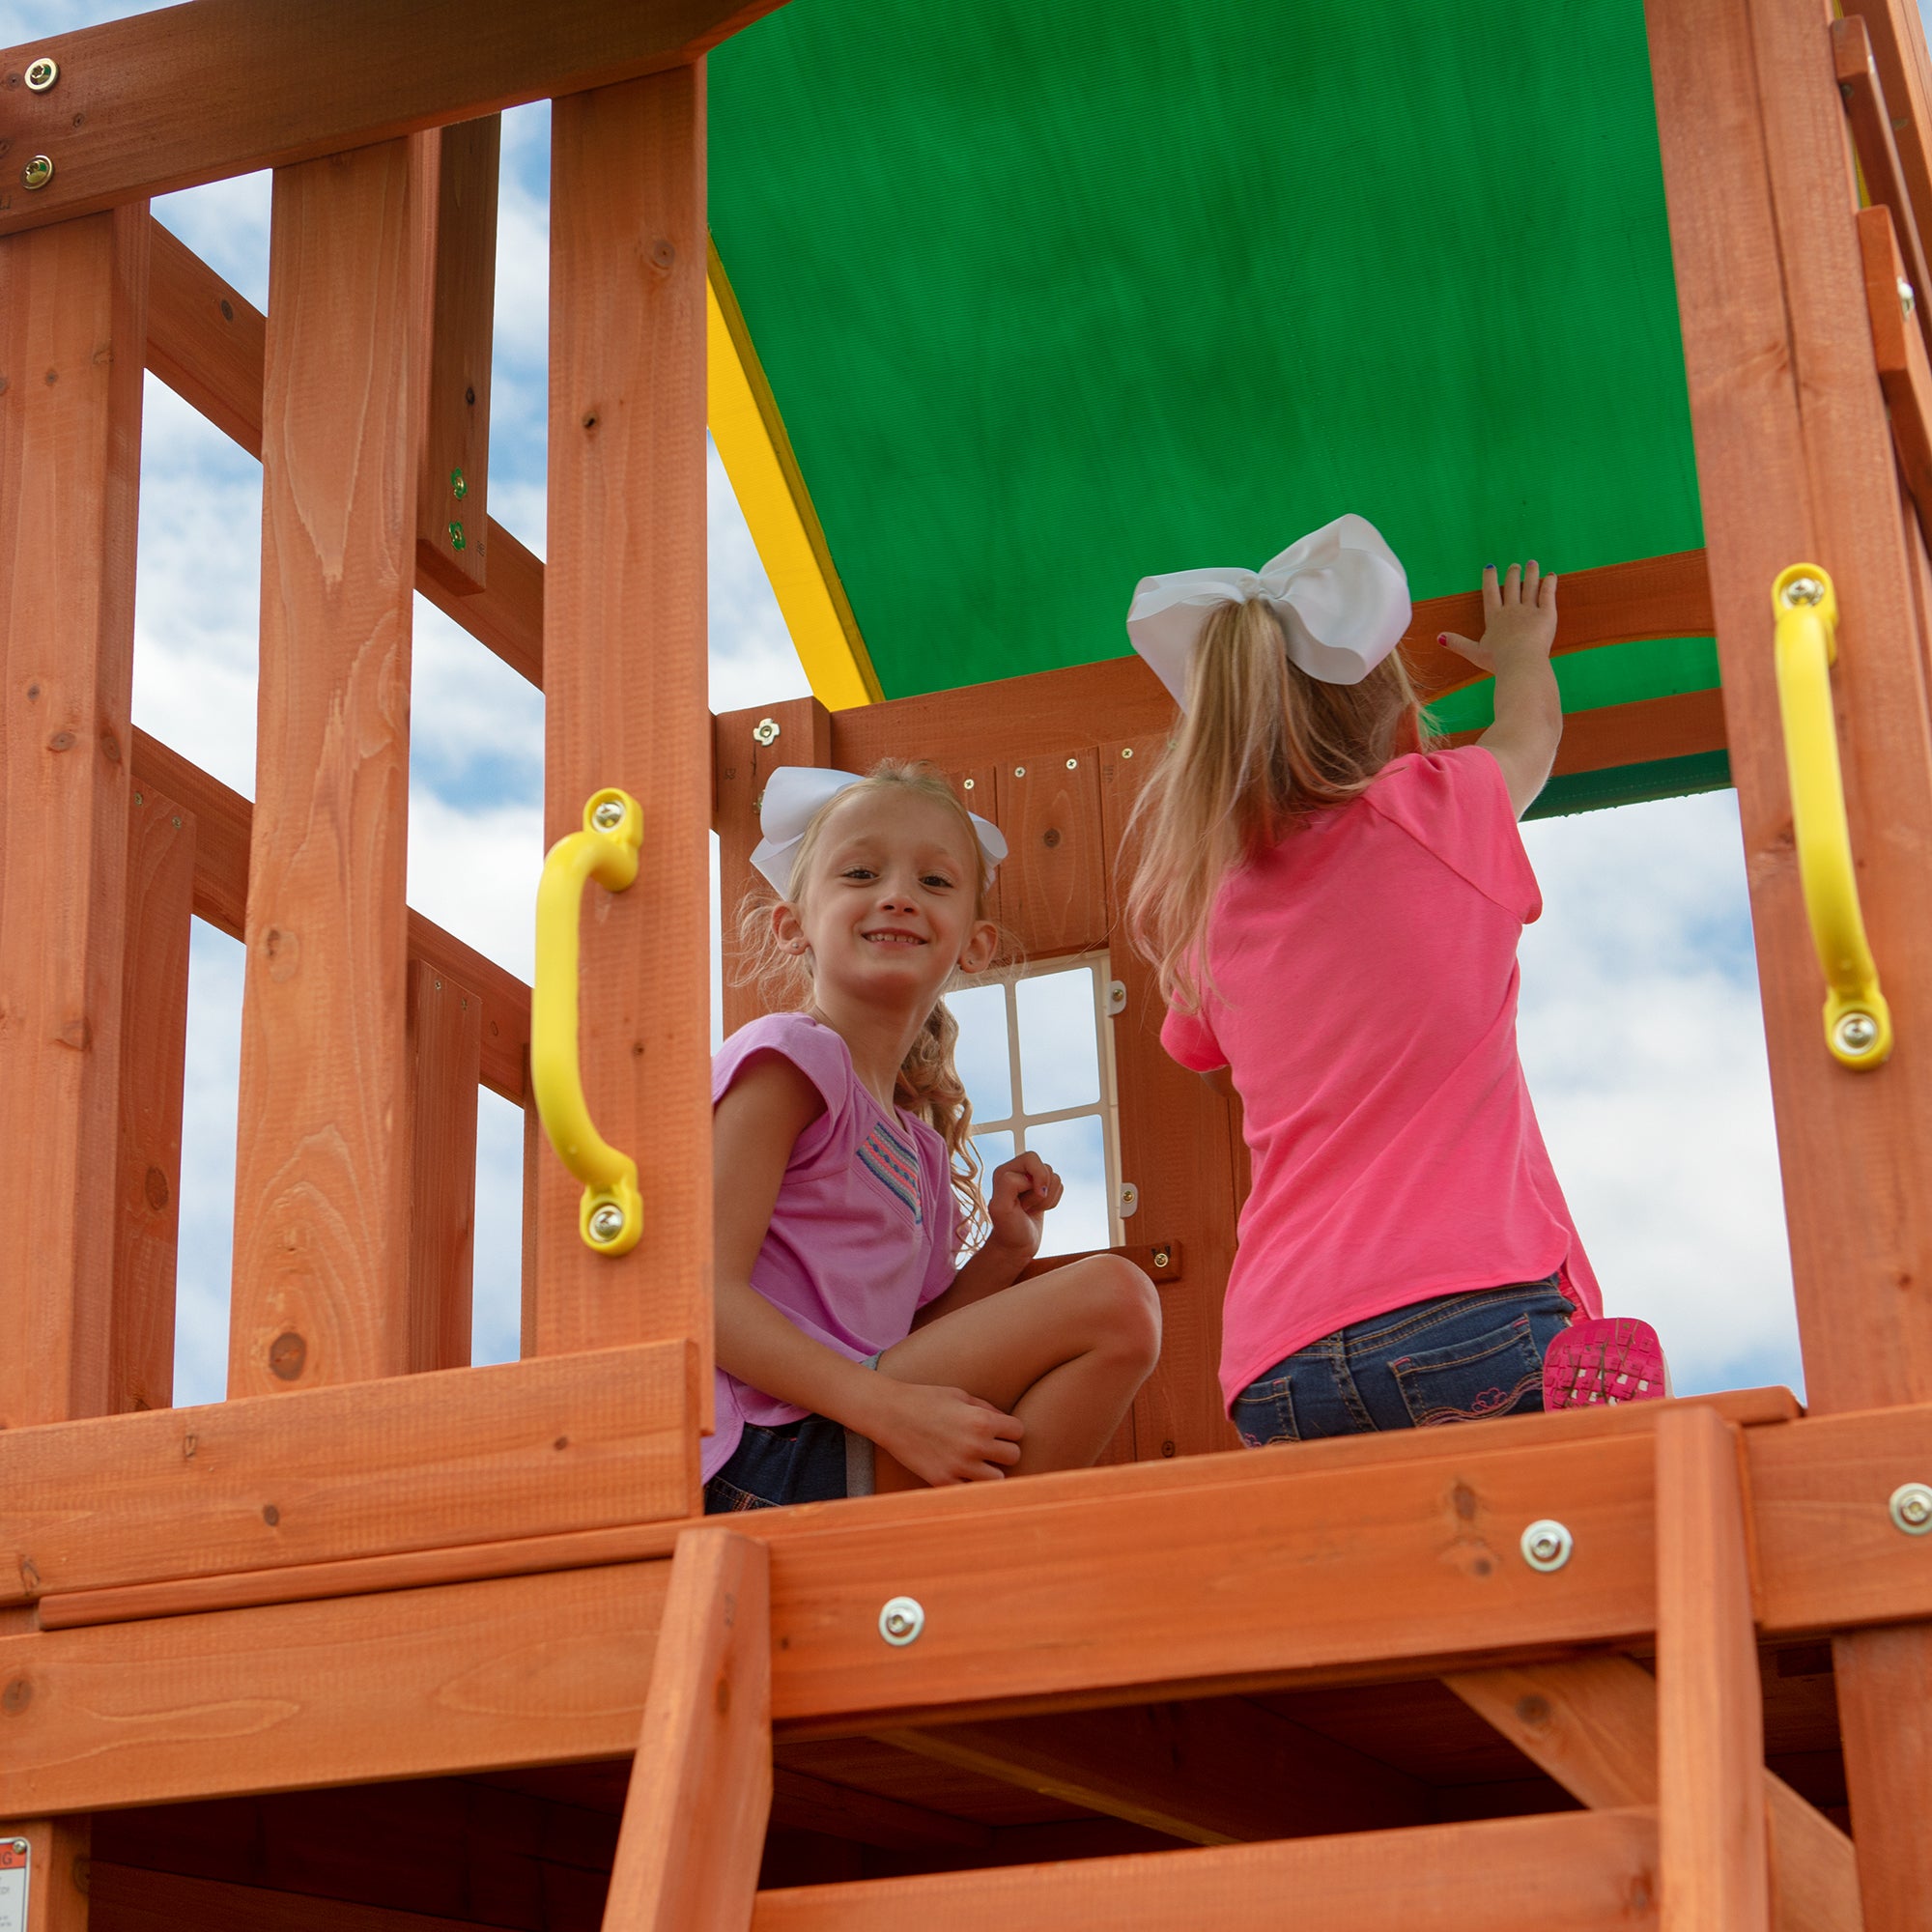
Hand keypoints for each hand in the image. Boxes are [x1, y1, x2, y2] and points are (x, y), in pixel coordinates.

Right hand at [873, 1380, 1023, 1483]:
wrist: (889, 1414)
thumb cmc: (926, 1399)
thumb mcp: (960, 1395)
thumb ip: (987, 1410)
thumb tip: (1007, 1425)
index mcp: (981, 1421)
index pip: (1018, 1431)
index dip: (1010, 1429)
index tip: (999, 1429)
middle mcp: (974, 1446)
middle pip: (1013, 1456)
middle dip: (1004, 1449)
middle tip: (990, 1446)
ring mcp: (959, 1467)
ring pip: (999, 1479)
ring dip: (991, 1470)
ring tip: (978, 1461)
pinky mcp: (943, 1481)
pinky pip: (971, 1490)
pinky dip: (970, 1482)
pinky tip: (961, 1471)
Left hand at [985, 1150, 1062, 1260]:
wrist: (1017, 1246)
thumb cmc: (1008, 1229)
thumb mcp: (1001, 1208)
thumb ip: (1009, 1185)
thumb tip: (1028, 1178)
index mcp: (1004, 1171)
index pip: (1032, 1159)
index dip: (1036, 1180)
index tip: (1024, 1203)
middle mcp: (1017, 1172)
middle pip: (1046, 1167)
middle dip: (1042, 1191)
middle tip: (1027, 1206)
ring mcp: (1031, 1180)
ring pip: (1054, 1177)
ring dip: (1047, 1199)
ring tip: (1031, 1209)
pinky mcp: (1042, 1189)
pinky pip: (1059, 1187)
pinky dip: (1052, 1202)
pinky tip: (1038, 1209)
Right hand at [1440, 560, 1557, 674]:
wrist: (1520, 663)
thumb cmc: (1497, 661)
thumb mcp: (1474, 652)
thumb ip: (1457, 643)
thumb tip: (1439, 637)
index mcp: (1494, 618)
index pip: (1490, 593)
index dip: (1490, 579)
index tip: (1490, 567)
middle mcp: (1511, 610)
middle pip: (1512, 587)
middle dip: (1513, 574)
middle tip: (1514, 565)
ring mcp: (1529, 611)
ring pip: (1530, 587)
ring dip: (1531, 574)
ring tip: (1532, 564)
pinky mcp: (1546, 614)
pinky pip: (1548, 594)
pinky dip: (1550, 584)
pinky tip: (1552, 576)